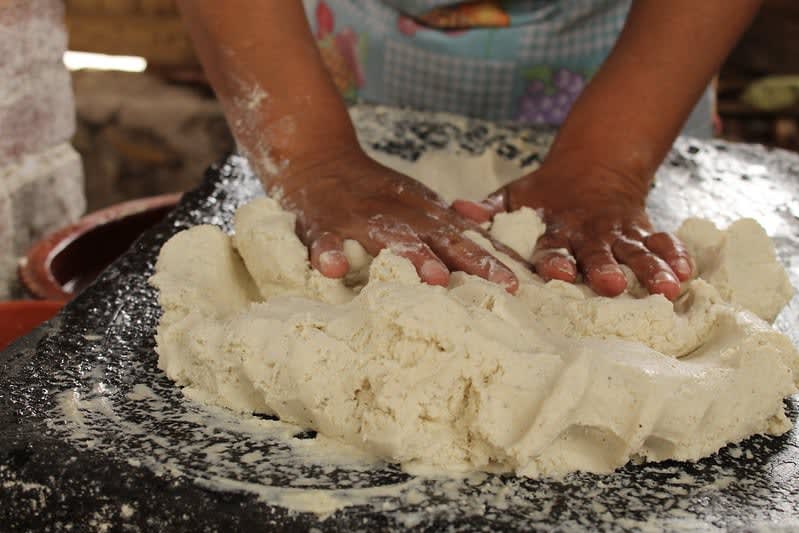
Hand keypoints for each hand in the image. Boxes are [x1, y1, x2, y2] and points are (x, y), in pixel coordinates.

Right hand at [274, 148, 523, 291]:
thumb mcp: (414, 200)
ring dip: (412, 257)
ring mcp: (360, 220)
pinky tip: (332, 270)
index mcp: (421, 214)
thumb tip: (486, 233)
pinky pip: (325, 241)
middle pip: (441, 239)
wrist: (317, 159)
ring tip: (434, 278)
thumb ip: (445, 221)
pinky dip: (328, 253)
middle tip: (504, 286)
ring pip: (389, 239)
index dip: (495, 258)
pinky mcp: (323, 225)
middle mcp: (397, 216)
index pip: (465, 237)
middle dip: (474, 262)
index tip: (524, 282)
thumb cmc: (370, 190)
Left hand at [453, 164, 692, 299]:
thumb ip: (488, 210)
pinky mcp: (642, 230)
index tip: (555, 273)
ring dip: (650, 268)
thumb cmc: (544, 194)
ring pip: (635, 250)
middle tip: (612, 286)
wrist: (592, 165)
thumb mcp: (514, 197)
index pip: (551, 244)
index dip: (553, 258)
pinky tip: (686, 273)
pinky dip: (674, 255)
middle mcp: (588, 231)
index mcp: (555, 226)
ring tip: (666, 289)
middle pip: (596, 251)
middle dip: (604, 268)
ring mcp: (618, 231)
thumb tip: (457, 211)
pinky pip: (661, 240)